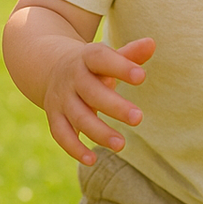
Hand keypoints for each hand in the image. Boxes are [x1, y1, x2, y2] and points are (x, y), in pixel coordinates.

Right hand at [42, 36, 154, 165]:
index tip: (142, 77)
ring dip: (98, 132)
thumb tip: (152, 43)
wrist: (50, 67)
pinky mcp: (55, 117)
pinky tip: (92, 160)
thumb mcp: (106, 57)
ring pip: (78, 117)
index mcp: (87, 58)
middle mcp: (72, 78)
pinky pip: (62, 135)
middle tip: (138, 118)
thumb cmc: (92, 65)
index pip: (101, 59)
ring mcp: (62, 99)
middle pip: (91, 92)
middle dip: (114, 106)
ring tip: (121, 144)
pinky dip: (74, 148)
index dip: (120, 66)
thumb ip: (129, 55)